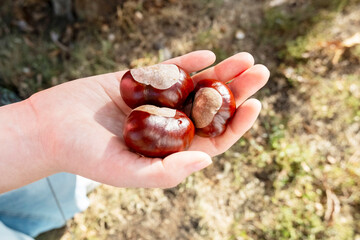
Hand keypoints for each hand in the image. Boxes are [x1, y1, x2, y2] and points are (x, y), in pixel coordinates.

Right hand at [28, 50, 268, 187]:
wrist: (51, 127)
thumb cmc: (85, 155)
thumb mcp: (126, 171)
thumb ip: (166, 172)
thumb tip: (207, 160)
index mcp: (171, 151)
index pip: (214, 138)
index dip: (238, 124)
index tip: (255, 105)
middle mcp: (169, 126)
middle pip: (211, 109)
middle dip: (237, 91)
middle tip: (260, 72)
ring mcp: (157, 103)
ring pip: (196, 87)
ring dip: (221, 72)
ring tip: (245, 58)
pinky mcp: (142, 83)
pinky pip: (170, 71)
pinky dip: (189, 63)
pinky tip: (208, 54)